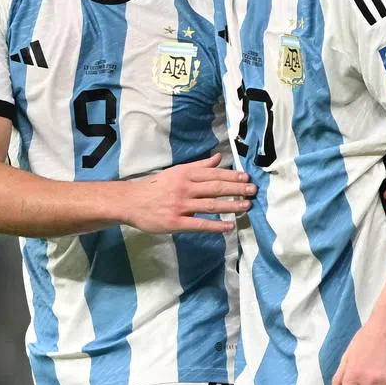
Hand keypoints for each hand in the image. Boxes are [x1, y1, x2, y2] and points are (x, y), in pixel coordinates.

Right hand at [126, 154, 254, 233]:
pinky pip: (199, 224)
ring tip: (246, 206)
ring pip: (211, 205)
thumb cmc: (156, 187)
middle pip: (216, 188)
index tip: (247, 178)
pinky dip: (216, 226)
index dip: (232, 176)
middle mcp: (185, 188)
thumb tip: (219, 158)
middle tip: (253, 191)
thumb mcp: (177, 172)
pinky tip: (229, 227)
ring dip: (231, 206)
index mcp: (185, 174)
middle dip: (236, 189)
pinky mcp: (176, 222)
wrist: (132, 202)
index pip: (213, 174)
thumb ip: (199, 166)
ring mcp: (180, 206)